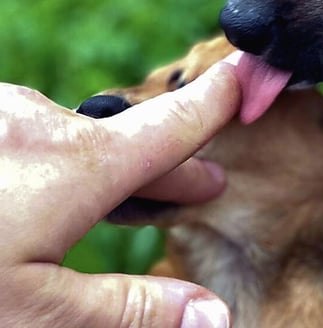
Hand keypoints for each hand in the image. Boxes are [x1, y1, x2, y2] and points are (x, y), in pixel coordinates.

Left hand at [0, 57, 240, 327]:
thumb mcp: (32, 312)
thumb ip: (130, 306)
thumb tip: (216, 315)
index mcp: (77, 163)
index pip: (174, 124)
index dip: (218, 101)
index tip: (244, 74)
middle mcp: (40, 121)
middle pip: (123, 139)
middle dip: (164, 167)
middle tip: (204, 184)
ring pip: (66, 138)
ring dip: (93, 164)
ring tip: (102, 200)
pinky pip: (21, 132)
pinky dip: (43, 158)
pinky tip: (24, 190)